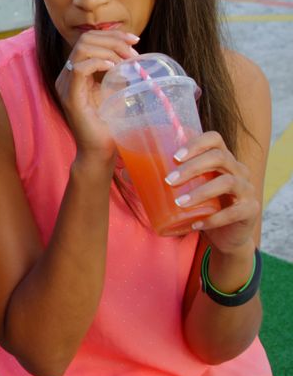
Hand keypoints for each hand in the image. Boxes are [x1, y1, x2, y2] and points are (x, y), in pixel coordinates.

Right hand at [55, 30, 138, 159]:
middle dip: (113, 40)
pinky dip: (99, 63)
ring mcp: (65, 85)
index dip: (112, 34)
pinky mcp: (70, 96)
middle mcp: (66, 75)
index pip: (88, 40)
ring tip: (126, 61)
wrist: (99, 150)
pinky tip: (114, 68)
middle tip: (133, 52)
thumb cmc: (108, 123)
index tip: (134, 40)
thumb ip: (117, 71)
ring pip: (82, 49)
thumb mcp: (115, 89)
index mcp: (75, 72)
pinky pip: (79, 69)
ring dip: (109, 50)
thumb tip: (132, 53)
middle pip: (85, 40)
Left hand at [165, 131, 260, 254]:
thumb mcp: (188, 188)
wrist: (227, 236)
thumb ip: (168, 177)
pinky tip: (195, 224)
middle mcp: (238, 170)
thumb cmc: (203, 206)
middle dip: (192, 167)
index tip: (174, 156)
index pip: (215, 139)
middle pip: (220, 158)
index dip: (196, 143)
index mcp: (223, 159)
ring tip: (180, 203)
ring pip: (227, 182)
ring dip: (200, 192)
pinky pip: (234, 212)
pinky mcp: (250, 211)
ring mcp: (247, 190)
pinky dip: (213, 218)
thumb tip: (125, 170)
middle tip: (169, 181)